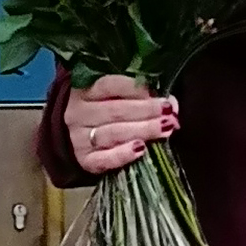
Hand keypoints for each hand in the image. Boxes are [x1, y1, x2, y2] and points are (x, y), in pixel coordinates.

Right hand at [64, 74, 178, 175]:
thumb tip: (171, 103)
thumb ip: (142, 96)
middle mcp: (79, 113)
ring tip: (165, 129)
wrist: (74, 139)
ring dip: (142, 130)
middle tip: (168, 113)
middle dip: (146, 111)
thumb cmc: (103, 111)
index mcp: (85, 91)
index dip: (136, 89)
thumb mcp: (116, 97)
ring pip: (113, 133)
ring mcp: (79, 138)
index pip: (110, 85)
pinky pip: (104, 159)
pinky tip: (140, 150)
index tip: (158, 94)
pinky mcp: (85, 160)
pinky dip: (123, 155)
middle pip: (115, 111)